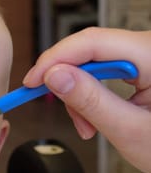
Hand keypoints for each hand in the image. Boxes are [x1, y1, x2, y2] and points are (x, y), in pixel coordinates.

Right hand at [23, 27, 150, 172]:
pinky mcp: (143, 64)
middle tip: (60, 111)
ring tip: (86, 125)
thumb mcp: (130, 130)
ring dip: (79, 93)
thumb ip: (90, 101)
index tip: (33, 81)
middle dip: (68, 81)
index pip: (94, 42)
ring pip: (93, 61)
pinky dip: (91, 94)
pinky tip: (94, 115)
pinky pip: (104, 70)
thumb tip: (54, 76)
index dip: (56, 59)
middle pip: (91, 50)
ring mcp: (147, 55)